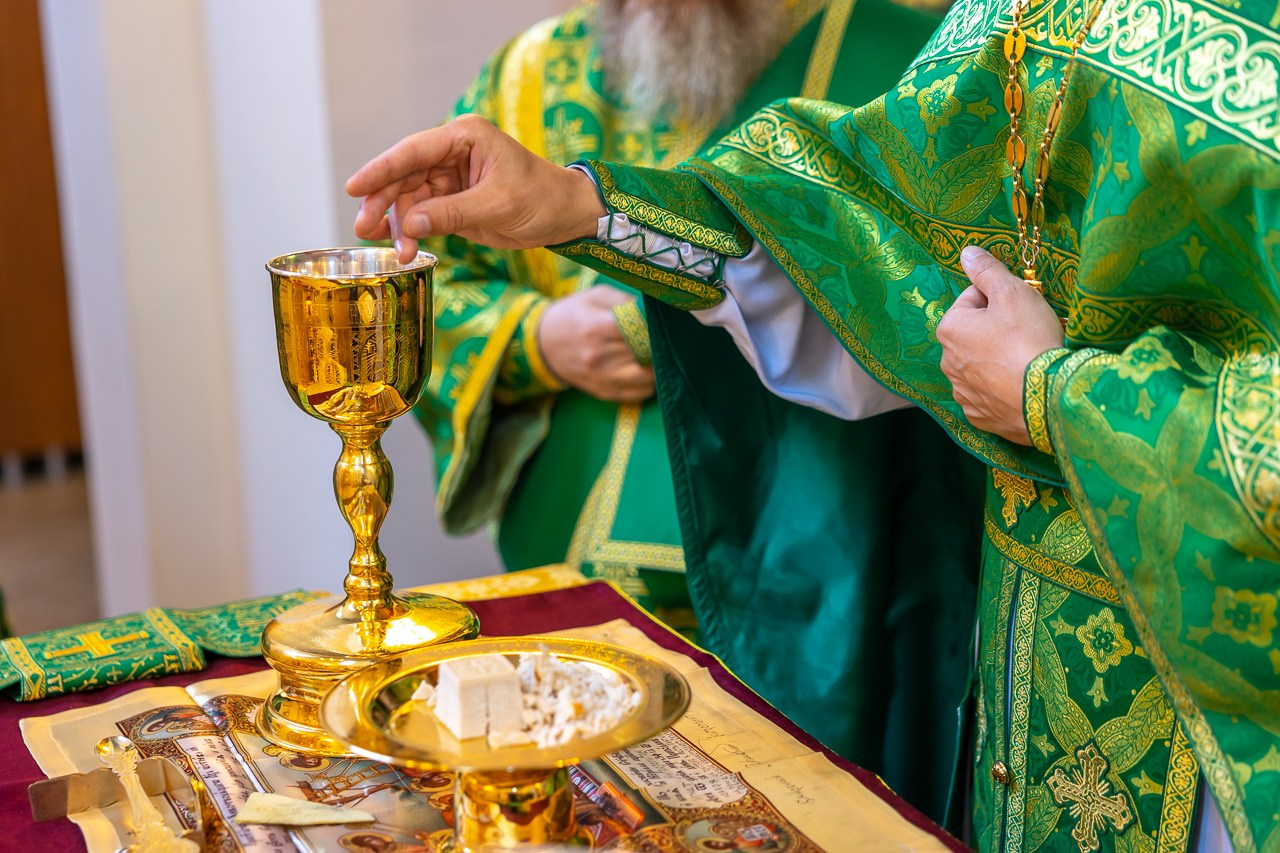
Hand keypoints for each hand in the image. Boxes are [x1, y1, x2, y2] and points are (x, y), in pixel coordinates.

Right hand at [346, 115, 605, 262]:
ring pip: (409, 198)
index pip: (414, 150)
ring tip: (396, 252)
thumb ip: (452, 213)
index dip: (381, 169)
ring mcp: (450, 178)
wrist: (566, 216)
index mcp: (465, 137)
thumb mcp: (499, 205)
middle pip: (404, 175)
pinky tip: (405, 249)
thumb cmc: (542, 198)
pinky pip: (422, 214)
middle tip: (365, 228)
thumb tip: (409, 224)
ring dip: (398, 224)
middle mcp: (452, 152)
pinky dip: (412, 232)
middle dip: (384, 202)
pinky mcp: (452, 202)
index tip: (354, 187)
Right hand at [539, 286, 654, 402]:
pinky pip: (638, 394)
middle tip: (662, 339)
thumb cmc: (574, 315)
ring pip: (647, 378)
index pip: (640, 330)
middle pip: (646, 354)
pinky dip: (648, 383)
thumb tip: (653, 312)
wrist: (543, 343)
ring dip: (656, 367)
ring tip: (653, 355)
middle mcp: (599, 357)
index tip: (659, 324)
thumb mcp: (596, 296)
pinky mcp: (603, 392)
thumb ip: (625, 302)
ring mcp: (601, 378)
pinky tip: (644, 370)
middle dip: (658, 346)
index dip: (654, 327)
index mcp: (597, 328)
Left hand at [935, 246, 1064, 443]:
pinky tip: (1020, 384)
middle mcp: (947, 362)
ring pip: (982, 365)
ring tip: (1026, 360)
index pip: (974, 299)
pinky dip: (1002, 389)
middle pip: (976, 333)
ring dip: (999, 359)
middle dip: (997, 330)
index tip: (1021, 307)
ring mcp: (962, 392)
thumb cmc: (1028, 338)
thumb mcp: (1012, 292)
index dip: (1001, 298)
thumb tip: (967, 253)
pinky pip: (989, 395)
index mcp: (949, 329)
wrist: (1047, 396)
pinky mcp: (979, 416)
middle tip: (1027, 333)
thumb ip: (987, 270)